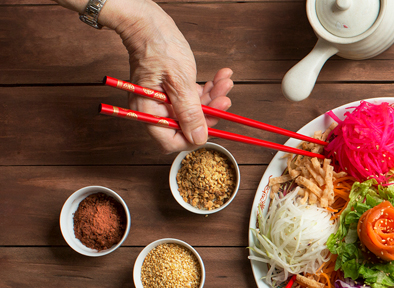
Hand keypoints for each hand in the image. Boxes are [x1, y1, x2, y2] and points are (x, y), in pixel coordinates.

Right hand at [116, 0, 233, 151]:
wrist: (149, 23)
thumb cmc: (158, 47)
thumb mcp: (178, 81)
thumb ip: (189, 111)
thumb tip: (198, 138)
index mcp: (148, 111)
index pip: (171, 140)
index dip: (193, 137)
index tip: (212, 125)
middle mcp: (155, 109)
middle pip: (187, 125)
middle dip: (210, 111)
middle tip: (225, 98)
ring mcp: (165, 100)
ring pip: (195, 109)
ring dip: (214, 97)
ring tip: (225, 82)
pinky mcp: (174, 90)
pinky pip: (195, 96)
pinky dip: (209, 88)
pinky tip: (221, 76)